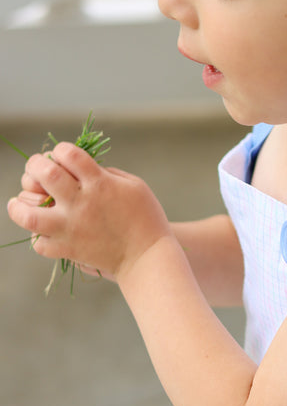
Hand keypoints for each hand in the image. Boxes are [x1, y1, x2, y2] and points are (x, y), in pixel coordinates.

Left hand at [7, 143, 171, 281]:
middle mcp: (81, 203)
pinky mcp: (67, 250)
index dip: (61, 149)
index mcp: (100, 183)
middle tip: (36, 168)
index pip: (68, 154)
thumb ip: (105, 173)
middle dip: (35, 164)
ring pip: (28, 214)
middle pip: (44, 174)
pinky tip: (43, 228)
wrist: (147, 256)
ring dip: (20, 203)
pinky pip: (39, 243)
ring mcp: (70, 228)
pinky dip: (37, 235)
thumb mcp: (133, 184)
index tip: (61, 155)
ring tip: (21, 200)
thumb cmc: (145, 216)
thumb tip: (79, 170)